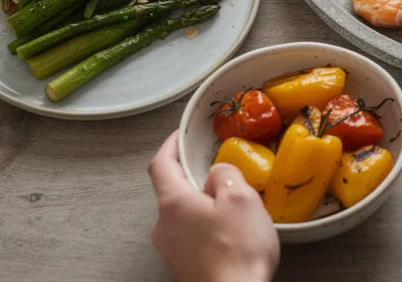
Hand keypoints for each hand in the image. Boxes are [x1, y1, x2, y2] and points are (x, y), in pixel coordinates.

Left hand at [148, 131, 279, 281]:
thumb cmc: (238, 250)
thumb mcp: (240, 197)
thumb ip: (225, 173)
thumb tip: (217, 172)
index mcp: (173, 202)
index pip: (160, 163)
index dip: (171, 145)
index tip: (181, 136)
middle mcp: (164, 225)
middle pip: (173, 190)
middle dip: (196, 179)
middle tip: (221, 173)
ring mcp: (171, 248)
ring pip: (184, 214)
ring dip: (204, 205)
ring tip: (234, 208)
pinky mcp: (184, 265)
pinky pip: (192, 235)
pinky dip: (207, 227)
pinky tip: (231, 233)